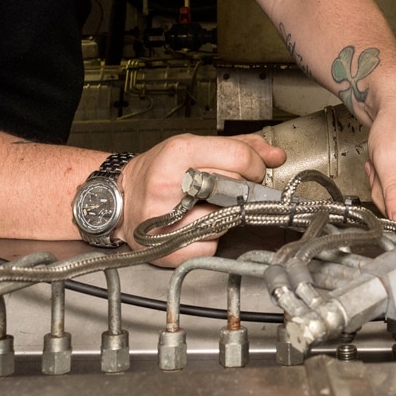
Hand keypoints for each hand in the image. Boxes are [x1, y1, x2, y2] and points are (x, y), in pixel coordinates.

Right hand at [117, 132, 284, 263]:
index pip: (239, 158)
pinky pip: (211, 246)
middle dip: (240, 190)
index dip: (255, 166)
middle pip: (236, 189)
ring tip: (203, 207)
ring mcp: (167, 220)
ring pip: (226, 220)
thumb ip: (239, 147)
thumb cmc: (157, 172)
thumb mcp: (195, 147)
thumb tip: (276, 155)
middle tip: (227, 190)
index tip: (253, 172)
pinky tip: (194, 226)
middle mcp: (170, 184)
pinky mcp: (167, 249)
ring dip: (224, 216)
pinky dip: (210, 239)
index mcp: (179, 153)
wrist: (118, 200)